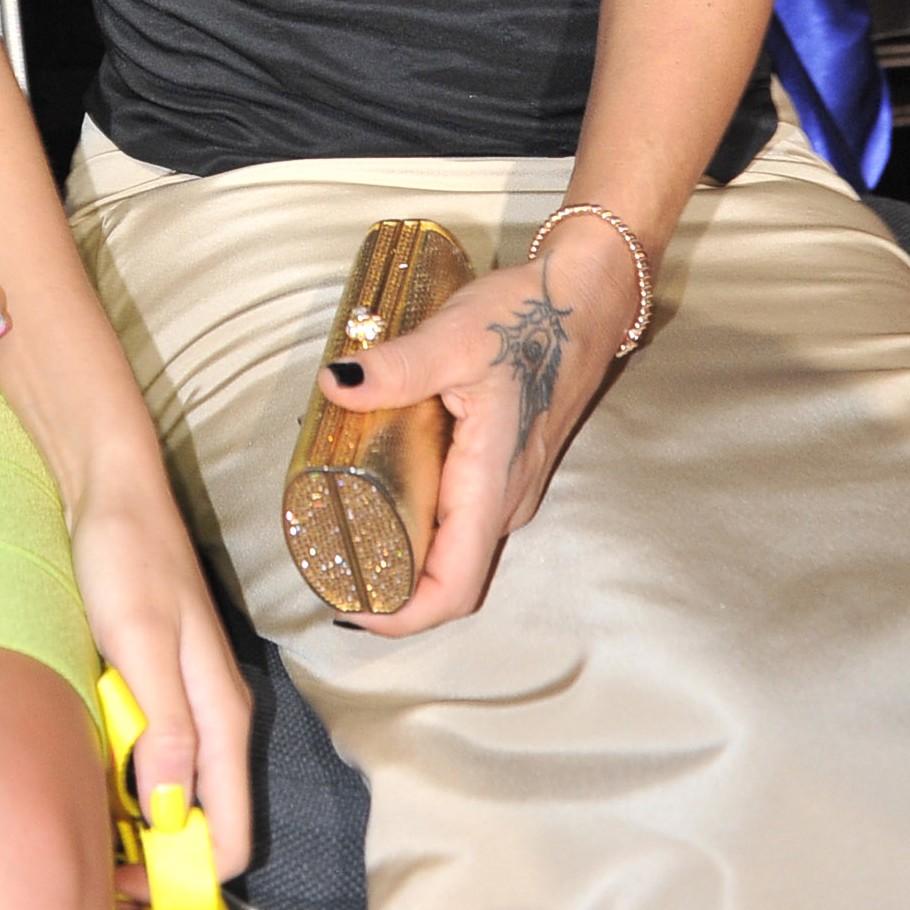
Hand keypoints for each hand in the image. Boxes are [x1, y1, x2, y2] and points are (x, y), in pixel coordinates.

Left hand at [67, 456, 251, 884]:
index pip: (232, 831)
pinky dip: (122, 776)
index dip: (189, 875)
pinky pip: (151, 757)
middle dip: (159, 856)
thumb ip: (166, 725)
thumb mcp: (141, 639)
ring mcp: (186, 702)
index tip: (135, 887)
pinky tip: (86, 765)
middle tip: (99, 861)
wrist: (108, 487)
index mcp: (222, 713)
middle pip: (203, 821)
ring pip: (174, 792)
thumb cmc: (126, 553)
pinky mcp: (157, 688)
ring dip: (136, 817)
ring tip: (84, 815)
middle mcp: (213, 717)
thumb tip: (174, 812)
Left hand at [314, 216, 639, 635]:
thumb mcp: (453, 338)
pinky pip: (460, 517)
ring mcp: (509, 487)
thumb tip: (334, 383)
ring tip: (340, 531)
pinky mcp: (506, 466)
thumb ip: (396, 367)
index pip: (454, 588)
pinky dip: (419, 522)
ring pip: (455, 548)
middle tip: (324, 561)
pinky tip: (380, 490)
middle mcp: (505, 502)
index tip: (346, 603)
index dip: (401, 614)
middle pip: (448, 578)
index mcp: (492, 487)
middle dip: (388, 585)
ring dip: (402, 554)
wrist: (584, 295)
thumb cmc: (528, 317)